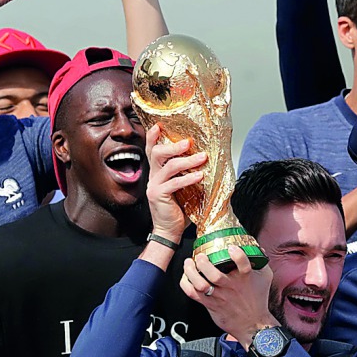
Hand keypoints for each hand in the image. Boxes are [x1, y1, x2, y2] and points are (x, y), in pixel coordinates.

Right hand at [145, 124, 204, 242]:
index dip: (154, 137)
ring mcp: (154, 186)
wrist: (169, 231)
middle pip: (157, 153)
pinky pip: (174, 183)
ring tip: (202, 157)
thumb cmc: (178, 209)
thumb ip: (186, 173)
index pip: (152, 150)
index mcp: (157, 173)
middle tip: (189, 142)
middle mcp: (153, 177)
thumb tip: (204, 158)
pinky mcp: (159, 196)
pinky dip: (188, 178)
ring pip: (168, 166)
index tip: (160, 124)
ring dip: (187, 160)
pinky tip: (200, 176)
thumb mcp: (182, 187)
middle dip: (173, 146)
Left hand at [180, 252, 275, 347]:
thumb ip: (261, 262)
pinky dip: (186, 285)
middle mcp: (231, 287)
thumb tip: (258, 248)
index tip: (231, 247)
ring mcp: (220, 297)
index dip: (237, 254)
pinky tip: (186, 277)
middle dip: (203, 262)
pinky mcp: (210, 305)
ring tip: (188, 263)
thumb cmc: (258, 300)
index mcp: (246, 278)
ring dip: (191, 272)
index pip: (243, 264)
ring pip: (200, 284)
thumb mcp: (265, 277)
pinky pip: (193, 294)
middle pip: (214, 275)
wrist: (252, 324)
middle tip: (199, 255)